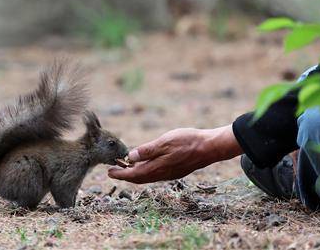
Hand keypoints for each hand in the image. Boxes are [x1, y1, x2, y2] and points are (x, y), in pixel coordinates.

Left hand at [108, 125, 241, 183]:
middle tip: (113, 170)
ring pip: (148, 177)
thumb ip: (147, 150)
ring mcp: (170, 173)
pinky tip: (146, 164)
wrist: (210, 147)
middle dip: (126, 175)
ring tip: (127, 167)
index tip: (109, 172)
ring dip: (136, 173)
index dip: (121, 174)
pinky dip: (146, 171)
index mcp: (157, 168)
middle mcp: (162, 174)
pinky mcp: (176, 171)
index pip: (134, 175)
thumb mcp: (165, 141)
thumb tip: (130, 157)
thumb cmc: (188, 141)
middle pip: (139, 178)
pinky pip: (156, 174)